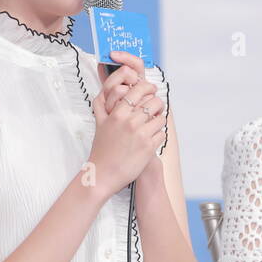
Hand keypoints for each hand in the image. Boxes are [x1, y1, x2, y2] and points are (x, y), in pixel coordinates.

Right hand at [87, 52, 166, 195]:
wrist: (103, 174)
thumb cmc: (101, 149)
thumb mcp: (99, 122)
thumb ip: (102, 104)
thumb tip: (106, 90)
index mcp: (118, 113)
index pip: (139, 90)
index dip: (148, 88)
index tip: (151, 89)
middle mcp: (130, 122)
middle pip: (155, 102)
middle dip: (157, 104)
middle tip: (155, 108)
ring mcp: (141, 134)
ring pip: (161, 118)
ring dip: (159, 120)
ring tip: (152, 125)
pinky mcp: (149, 147)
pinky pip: (162, 134)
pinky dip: (158, 135)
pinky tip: (150, 139)